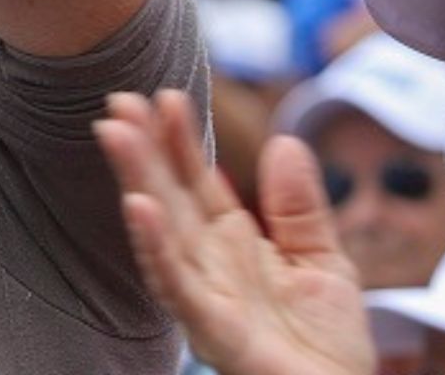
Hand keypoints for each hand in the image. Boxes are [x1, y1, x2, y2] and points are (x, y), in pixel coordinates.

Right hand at [95, 90, 377, 374]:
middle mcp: (208, 267)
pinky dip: (156, 247)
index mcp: (232, 245)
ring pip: (163, 233)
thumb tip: (284, 142)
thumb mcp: (324, 261)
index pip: (198, 183)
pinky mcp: (214, 331)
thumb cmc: (328, 347)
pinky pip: (179, 287)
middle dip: (142, 151)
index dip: (181, 141)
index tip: (165, 96)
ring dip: (136, 183)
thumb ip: (300, 206)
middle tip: (118, 101)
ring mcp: (206, 299)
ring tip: (116, 135)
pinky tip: (139, 208)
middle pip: (169, 199)